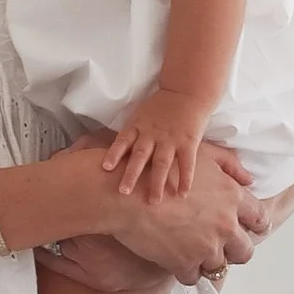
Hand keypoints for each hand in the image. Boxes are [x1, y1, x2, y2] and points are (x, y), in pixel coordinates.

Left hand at [105, 87, 210, 205]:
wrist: (187, 91)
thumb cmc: (161, 105)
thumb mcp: (140, 114)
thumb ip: (130, 132)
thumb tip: (111, 149)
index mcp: (138, 126)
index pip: (123, 140)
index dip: (113, 153)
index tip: (106, 168)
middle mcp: (152, 134)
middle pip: (140, 156)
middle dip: (131, 174)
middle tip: (124, 192)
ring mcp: (171, 139)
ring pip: (162, 163)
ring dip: (157, 183)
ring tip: (153, 201)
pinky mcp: (188, 142)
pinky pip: (187, 164)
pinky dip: (185, 179)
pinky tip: (182, 195)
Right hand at [105, 140, 261, 286]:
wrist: (125, 193)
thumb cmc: (160, 168)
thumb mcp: (201, 155)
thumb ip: (229, 166)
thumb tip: (248, 179)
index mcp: (232, 198)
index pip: (260, 219)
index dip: (255, 227)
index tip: (246, 231)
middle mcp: (225, 224)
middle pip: (245, 251)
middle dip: (234, 252)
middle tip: (220, 248)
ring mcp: (206, 246)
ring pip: (219, 268)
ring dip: (207, 262)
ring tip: (192, 253)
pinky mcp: (184, 263)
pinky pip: (193, 278)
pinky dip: (186, 272)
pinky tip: (175, 261)